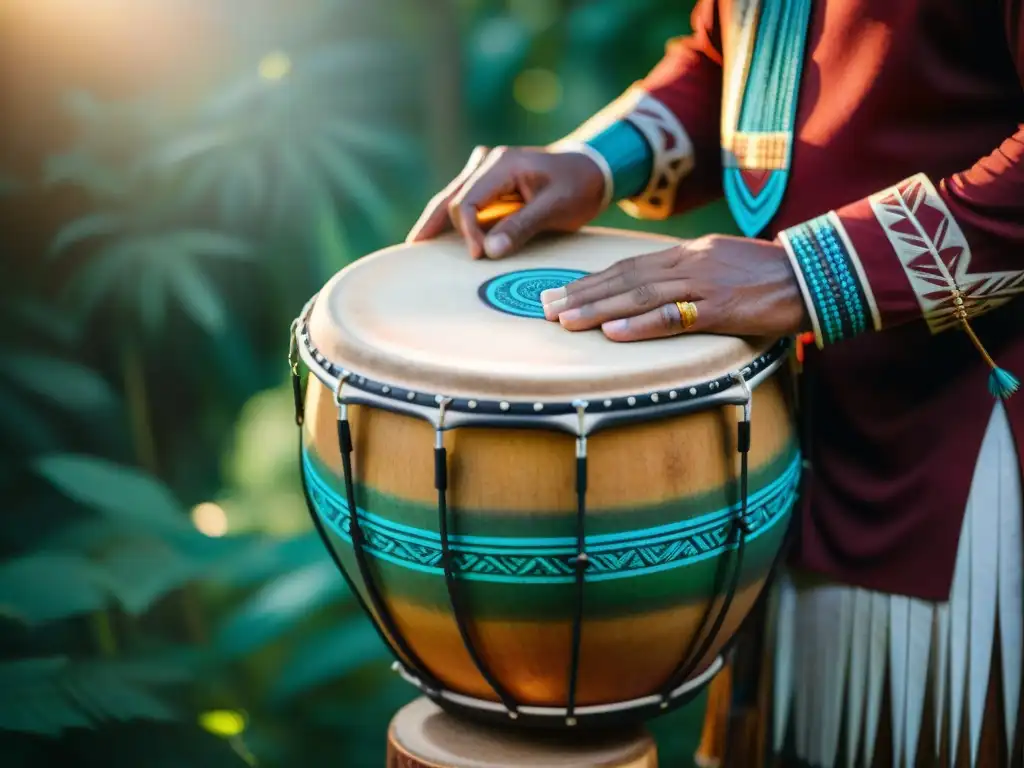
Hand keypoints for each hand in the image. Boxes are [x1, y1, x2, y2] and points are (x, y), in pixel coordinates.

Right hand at [406, 146, 605, 258]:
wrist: (589, 169)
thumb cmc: (577, 187)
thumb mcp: (555, 208)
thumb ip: (522, 226)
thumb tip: (488, 251)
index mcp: (503, 164)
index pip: (468, 201)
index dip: (468, 232)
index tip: (478, 257)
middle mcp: (486, 161)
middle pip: (451, 199)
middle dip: (437, 228)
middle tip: (419, 257)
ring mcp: (483, 169)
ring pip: (450, 198)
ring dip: (435, 223)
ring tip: (413, 246)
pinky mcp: (486, 181)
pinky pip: (462, 201)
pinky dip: (448, 220)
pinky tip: (431, 237)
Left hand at [539, 235, 809, 340]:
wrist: (816, 274)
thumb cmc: (769, 276)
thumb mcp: (722, 265)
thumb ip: (688, 275)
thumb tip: (655, 294)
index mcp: (687, 252)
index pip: (628, 265)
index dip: (591, 280)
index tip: (560, 292)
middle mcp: (689, 262)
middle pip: (624, 278)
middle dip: (581, 294)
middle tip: (545, 309)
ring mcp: (704, 284)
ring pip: (639, 295)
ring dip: (598, 309)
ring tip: (565, 322)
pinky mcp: (722, 308)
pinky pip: (674, 316)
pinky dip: (640, 325)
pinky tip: (612, 333)